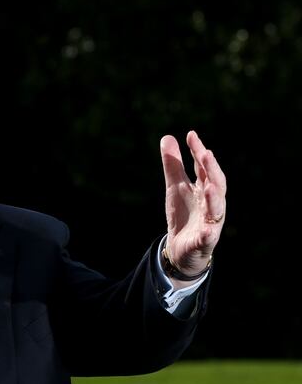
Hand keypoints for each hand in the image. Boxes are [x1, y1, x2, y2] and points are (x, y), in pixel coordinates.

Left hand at [160, 131, 226, 284]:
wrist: (181, 248)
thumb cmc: (184, 214)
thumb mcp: (175, 187)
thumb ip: (173, 165)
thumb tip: (168, 137)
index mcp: (205, 189)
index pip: (204, 168)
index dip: (199, 152)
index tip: (191, 135)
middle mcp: (212, 204)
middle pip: (216, 185)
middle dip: (211, 170)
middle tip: (205, 153)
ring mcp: (210, 223)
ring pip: (216, 210)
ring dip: (214, 198)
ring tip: (208, 186)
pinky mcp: (204, 241)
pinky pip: (208, 237)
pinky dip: (208, 233)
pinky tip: (208, 229)